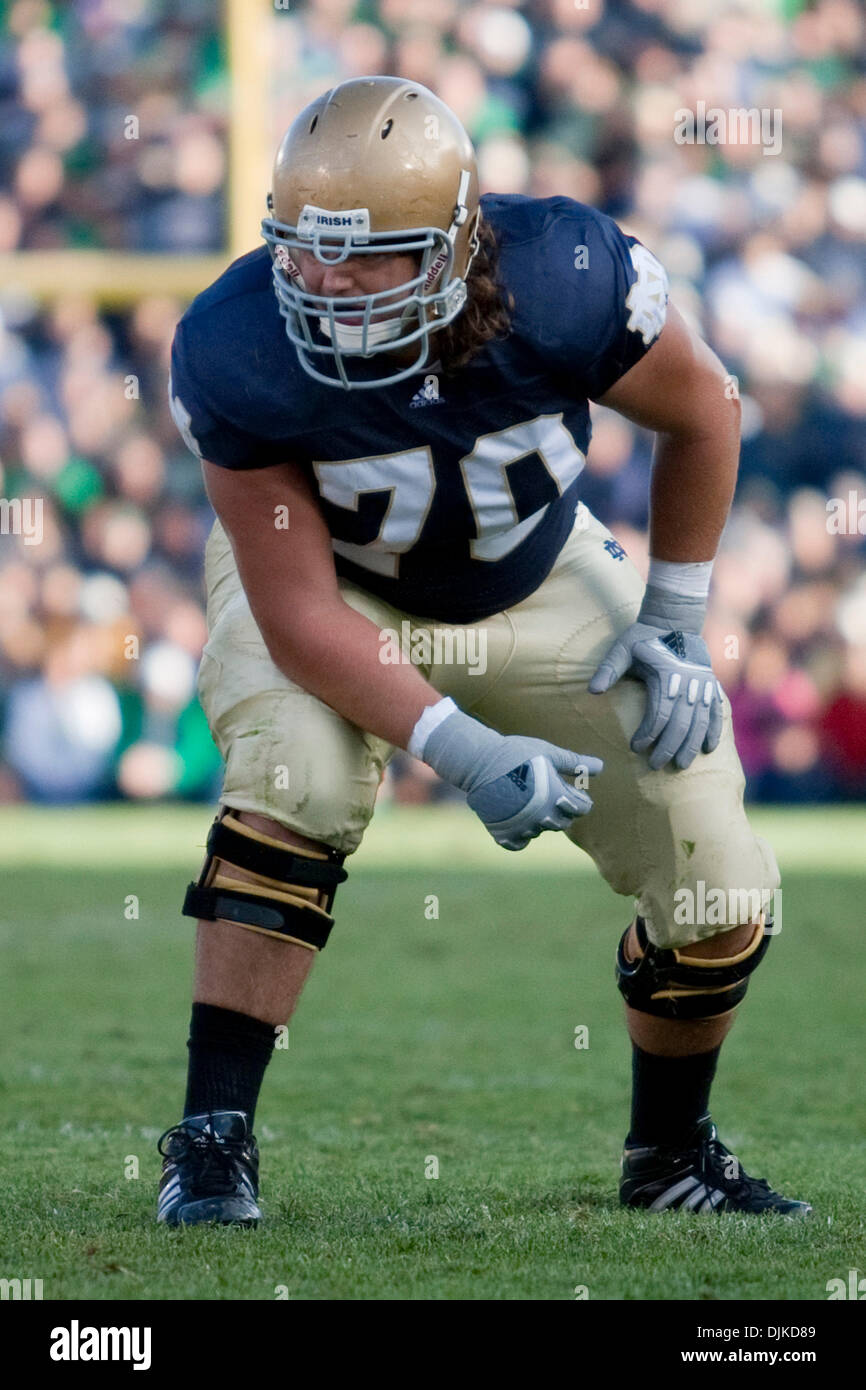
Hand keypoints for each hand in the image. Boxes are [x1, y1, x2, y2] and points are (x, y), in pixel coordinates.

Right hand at [420, 707, 602, 850]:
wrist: (479, 762)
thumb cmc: (516, 753)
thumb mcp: (548, 753)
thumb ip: (575, 763)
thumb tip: (601, 767)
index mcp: (558, 798)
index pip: (582, 809)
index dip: (578, 798)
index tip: (568, 788)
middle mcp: (543, 817)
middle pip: (563, 823)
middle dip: (560, 810)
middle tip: (545, 792)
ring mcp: (522, 828)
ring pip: (539, 832)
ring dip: (538, 820)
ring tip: (526, 800)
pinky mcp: (503, 832)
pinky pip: (518, 844)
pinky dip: (519, 836)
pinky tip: (516, 820)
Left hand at [589, 622, 722, 770]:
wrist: (674, 621)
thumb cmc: (643, 636)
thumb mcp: (622, 648)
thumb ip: (608, 669)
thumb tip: (592, 690)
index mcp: (666, 675)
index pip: (659, 714)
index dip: (648, 734)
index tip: (636, 748)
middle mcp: (688, 682)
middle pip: (680, 723)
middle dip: (669, 748)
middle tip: (656, 765)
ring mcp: (702, 684)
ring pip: (700, 722)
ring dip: (691, 745)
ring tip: (681, 765)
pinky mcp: (710, 684)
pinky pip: (715, 711)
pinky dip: (713, 730)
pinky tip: (707, 748)